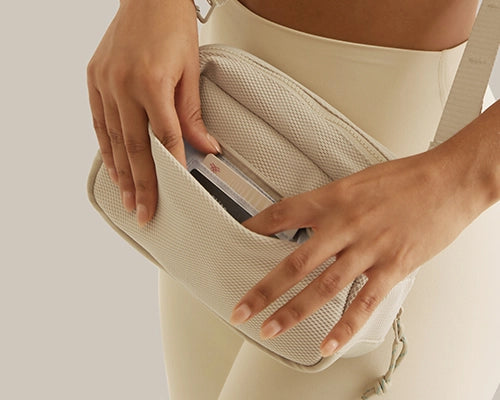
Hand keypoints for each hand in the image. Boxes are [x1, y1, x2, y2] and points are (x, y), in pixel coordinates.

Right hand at [87, 0, 220, 226]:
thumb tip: (206, 149)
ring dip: (121, 172)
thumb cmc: (173, 28)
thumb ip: (193, 115)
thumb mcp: (190, 71)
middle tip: (143, 212)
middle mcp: (123, 85)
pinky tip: (113, 168)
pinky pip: (99, 121)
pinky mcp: (94, 79)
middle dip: (141, 183)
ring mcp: (104, 82)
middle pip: (135, 146)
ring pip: (113, 139)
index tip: (172, 194)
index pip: (164, 137)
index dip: (170, 168)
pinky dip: (106, 147)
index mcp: (152, 83)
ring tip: (127, 199)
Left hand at [229, 145, 487, 355]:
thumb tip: (311, 222)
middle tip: (242, 309)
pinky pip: (364, 302)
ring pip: (324, 287)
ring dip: (294, 312)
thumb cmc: (405, 178)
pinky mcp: (393, 266)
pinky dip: (344, 326)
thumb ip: (331, 204)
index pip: (283, 213)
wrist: (449, 179)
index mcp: (333, 199)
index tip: (237, 239)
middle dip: (265, 289)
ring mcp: (368, 248)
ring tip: (271, 329)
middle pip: (295, 262)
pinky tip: (327, 343)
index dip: (255, 227)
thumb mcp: (357, 182)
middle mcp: (345, 225)